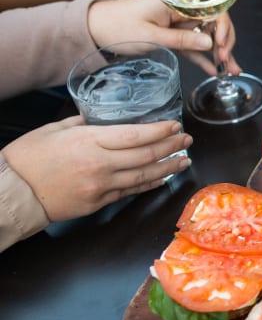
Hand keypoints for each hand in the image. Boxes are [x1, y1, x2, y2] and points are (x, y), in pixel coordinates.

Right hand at [2, 116, 192, 221]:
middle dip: (171, 147)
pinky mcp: (99, 202)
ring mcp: (101, 186)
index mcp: (89, 141)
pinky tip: (162, 178)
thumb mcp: (55, 129)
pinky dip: (149, 184)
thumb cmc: (28, 158)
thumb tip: (105, 117)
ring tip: (184, 160)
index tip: (175, 126)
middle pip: (146, 155)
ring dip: (168, 167)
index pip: (136, 135)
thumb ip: (84, 122)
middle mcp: (100, 164)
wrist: (12, 192)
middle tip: (187, 140)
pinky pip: (131, 192)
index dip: (160, 131)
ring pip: (144, 176)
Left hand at [86, 0, 240, 76]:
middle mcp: (181, 10)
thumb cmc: (117, 25)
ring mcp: (178, 24)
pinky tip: (214, 70)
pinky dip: (203, 58)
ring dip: (219, 54)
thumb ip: (181, 40)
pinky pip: (193, 47)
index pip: (211, 9)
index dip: (222, 26)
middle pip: (213, 23)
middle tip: (226, 61)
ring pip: (206, 37)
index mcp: (176, 2)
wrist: (94, 28)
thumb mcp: (151, 35)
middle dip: (225, 42)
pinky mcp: (172, 36)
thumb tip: (210, 43)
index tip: (221, 44)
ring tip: (231, 71)